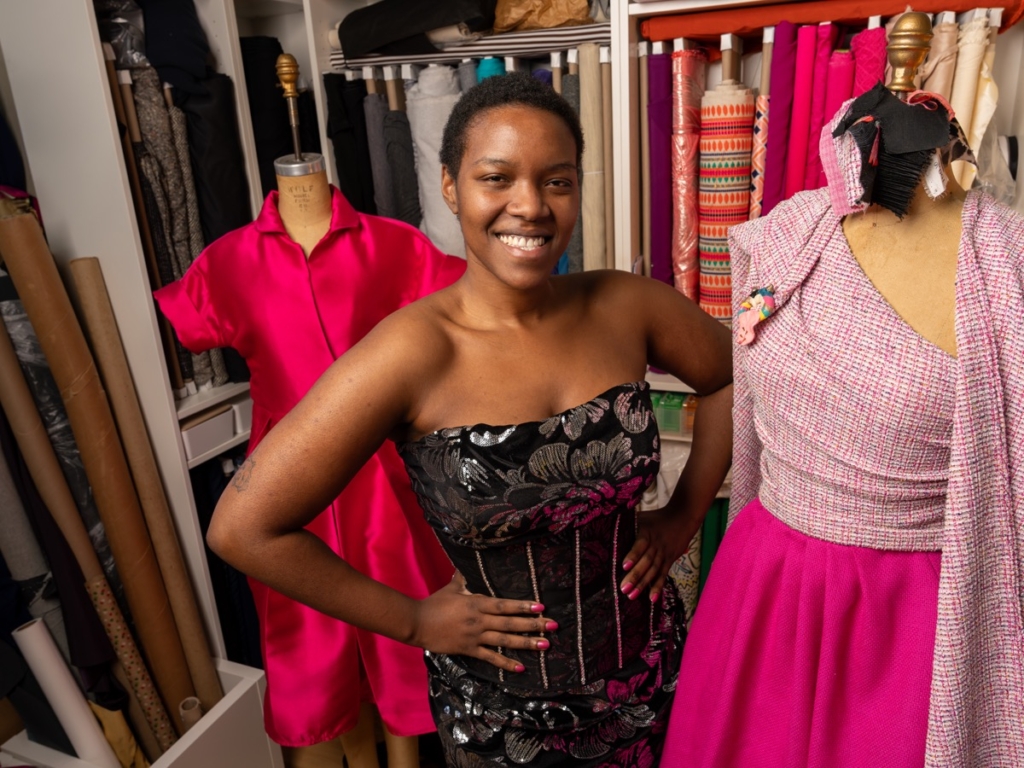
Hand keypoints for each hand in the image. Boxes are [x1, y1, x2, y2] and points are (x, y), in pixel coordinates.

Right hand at [410, 572, 556, 673]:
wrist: (417, 623)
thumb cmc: (434, 603)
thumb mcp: (451, 588)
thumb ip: (463, 578)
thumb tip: (468, 564)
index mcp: (477, 603)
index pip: (504, 605)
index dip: (523, 606)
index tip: (541, 607)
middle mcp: (479, 620)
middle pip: (510, 623)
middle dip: (533, 625)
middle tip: (553, 626)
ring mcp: (475, 637)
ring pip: (505, 640)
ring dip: (526, 643)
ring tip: (545, 645)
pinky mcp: (469, 650)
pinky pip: (490, 658)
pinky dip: (506, 663)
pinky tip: (520, 668)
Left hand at [619, 507, 700, 602]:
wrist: (682, 518)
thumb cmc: (656, 518)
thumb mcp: (642, 516)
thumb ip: (627, 523)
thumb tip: (605, 526)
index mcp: (647, 532)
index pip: (641, 544)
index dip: (634, 555)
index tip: (624, 566)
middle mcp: (656, 544)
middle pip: (647, 561)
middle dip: (635, 575)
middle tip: (623, 588)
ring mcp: (664, 553)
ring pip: (654, 570)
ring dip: (644, 584)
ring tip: (632, 596)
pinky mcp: (670, 560)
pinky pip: (663, 575)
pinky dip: (658, 586)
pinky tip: (652, 598)